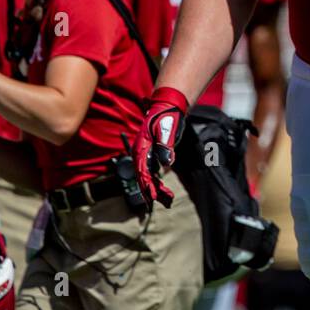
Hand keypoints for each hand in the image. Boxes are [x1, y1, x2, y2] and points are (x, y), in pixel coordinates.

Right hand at [134, 87, 187, 207]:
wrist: (168, 106)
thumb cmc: (167, 116)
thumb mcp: (168, 130)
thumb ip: (166, 147)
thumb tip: (167, 163)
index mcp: (141, 147)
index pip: (142, 170)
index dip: (148, 185)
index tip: (153, 197)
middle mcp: (141, 152)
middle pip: (144, 176)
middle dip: (152, 191)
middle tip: (163, 203)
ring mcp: (145, 154)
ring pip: (148, 175)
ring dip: (156, 189)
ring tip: (167, 201)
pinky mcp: (151, 154)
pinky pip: (152, 171)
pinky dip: (157, 181)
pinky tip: (163, 190)